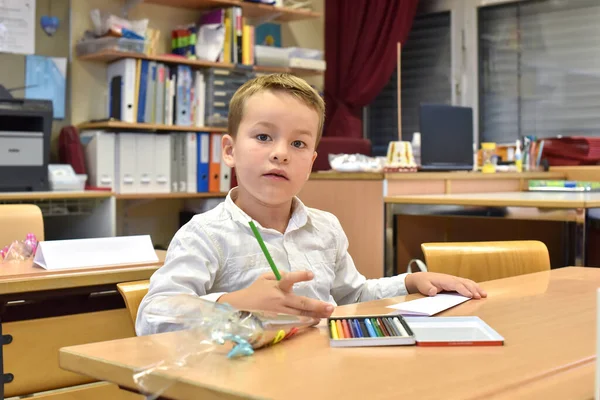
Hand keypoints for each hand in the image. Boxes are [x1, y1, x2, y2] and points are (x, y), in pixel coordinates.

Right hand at [218, 270, 333, 317]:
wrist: (242, 305)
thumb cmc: (255, 289)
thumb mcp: (265, 276)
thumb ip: (280, 274)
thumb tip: (292, 276)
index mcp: (276, 286)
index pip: (289, 279)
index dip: (300, 276)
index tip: (311, 274)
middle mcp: (280, 300)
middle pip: (301, 303)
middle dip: (316, 305)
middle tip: (329, 307)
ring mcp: (281, 311)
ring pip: (301, 313)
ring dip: (315, 314)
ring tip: (327, 313)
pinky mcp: (280, 318)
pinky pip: (296, 319)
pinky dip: (307, 319)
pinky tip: (317, 319)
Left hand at [405, 272, 487, 298]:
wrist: (421, 278)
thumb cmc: (423, 282)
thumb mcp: (422, 286)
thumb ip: (428, 289)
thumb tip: (433, 291)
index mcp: (444, 280)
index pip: (456, 285)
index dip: (463, 290)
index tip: (470, 295)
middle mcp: (450, 279)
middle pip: (464, 283)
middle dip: (473, 289)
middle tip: (480, 296)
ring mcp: (453, 280)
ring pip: (467, 282)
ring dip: (476, 288)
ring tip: (484, 294)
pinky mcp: (455, 282)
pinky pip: (466, 283)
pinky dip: (474, 286)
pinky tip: (479, 291)